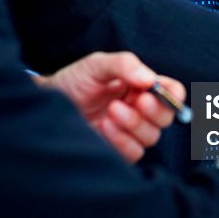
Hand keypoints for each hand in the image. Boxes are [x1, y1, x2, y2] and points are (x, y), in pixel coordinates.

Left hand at [37, 51, 185, 163]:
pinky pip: (134, 152)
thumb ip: (125, 65)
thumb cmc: (73, 81)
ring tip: (111, 111)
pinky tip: (104, 126)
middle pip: (166, 118)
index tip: (156, 91)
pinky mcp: (117, 149)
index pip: (172, 92)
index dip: (172, 95)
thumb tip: (151, 80)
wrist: (46, 103)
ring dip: (134, 124)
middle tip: (137, 100)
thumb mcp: (97, 64)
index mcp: (142, 87)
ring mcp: (129, 131)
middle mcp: (140, 110)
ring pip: (151, 137)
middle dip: (155, 110)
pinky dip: (122, 140)